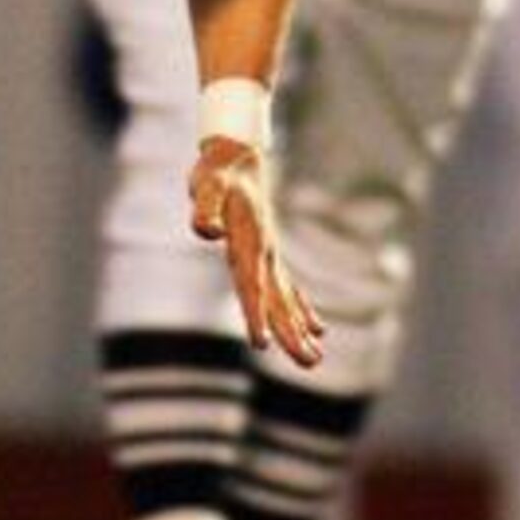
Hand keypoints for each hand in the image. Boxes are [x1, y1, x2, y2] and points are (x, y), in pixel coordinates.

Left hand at [188, 137, 323, 366]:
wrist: (235, 155)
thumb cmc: (216, 173)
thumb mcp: (205, 187)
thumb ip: (204, 209)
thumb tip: (208, 231)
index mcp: (249, 243)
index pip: (252, 286)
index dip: (256, 315)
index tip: (264, 345)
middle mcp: (264, 254)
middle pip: (276, 301)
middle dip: (290, 333)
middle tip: (308, 364)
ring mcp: (269, 255)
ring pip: (285, 299)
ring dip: (299, 329)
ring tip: (315, 359)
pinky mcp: (267, 252)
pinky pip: (287, 287)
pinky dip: (300, 307)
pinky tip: (315, 327)